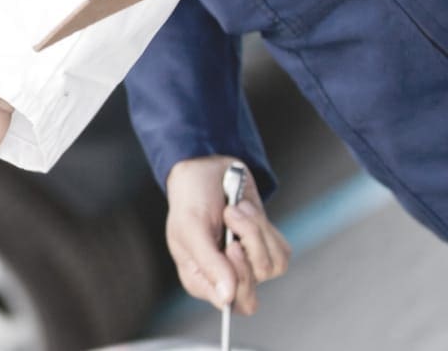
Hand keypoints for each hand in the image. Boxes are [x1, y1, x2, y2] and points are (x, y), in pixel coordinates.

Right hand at [164, 155, 290, 314]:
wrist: (208, 169)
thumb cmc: (191, 198)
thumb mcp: (192, 228)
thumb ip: (210, 265)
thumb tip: (226, 298)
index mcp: (199, 279)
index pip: (231, 302)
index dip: (238, 278)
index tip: (230, 246)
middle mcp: (224, 276)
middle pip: (255, 288)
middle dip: (249, 248)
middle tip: (231, 220)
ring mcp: (247, 264)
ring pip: (272, 267)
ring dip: (255, 230)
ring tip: (235, 209)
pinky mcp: (265, 249)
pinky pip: (281, 251)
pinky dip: (265, 226)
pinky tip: (245, 210)